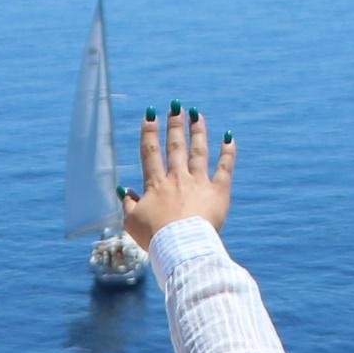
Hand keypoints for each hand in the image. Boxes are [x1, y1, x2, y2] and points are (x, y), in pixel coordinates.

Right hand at [121, 104, 234, 251]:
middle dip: (175, 125)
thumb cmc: (155, 237)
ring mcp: (199, 183)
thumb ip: (128, 204)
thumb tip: (124, 191)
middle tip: (176, 107)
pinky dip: (228, 153)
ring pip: (198, 151)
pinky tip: (229, 138)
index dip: (150, 132)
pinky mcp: (218, 192)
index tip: (151, 114)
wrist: (180, 246)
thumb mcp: (132, 222)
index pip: (151, 153)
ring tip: (196, 114)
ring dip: (197, 131)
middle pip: (175, 146)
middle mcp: (177, 178)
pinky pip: (225, 168)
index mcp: (155, 185)